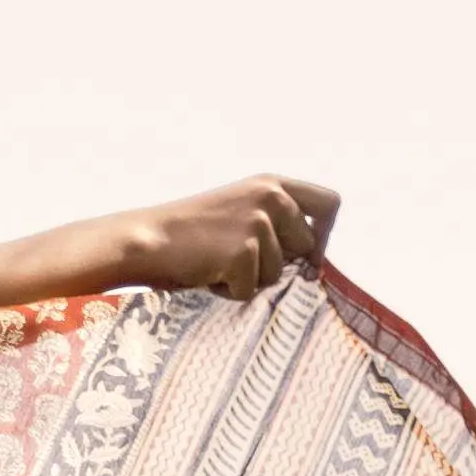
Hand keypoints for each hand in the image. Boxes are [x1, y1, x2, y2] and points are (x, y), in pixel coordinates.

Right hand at [117, 176, 339, 299]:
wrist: (146, 240)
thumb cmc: (190, 233)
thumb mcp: (239, 210)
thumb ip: (275, 221)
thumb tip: (312, 260)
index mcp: (271, 183)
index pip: (329, 203)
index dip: (324, 234)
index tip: (308, 256)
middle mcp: (270, 198)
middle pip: (305, 248)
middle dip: (277, 263)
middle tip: (237, 258)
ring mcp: (257, 224)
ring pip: (277, 274)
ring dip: (248, 279)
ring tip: (215, 262)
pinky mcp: (243, 253)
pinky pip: (251, 291)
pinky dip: (229, 291)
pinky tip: (206, 273)